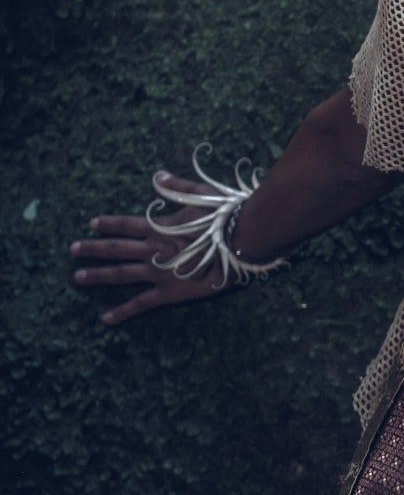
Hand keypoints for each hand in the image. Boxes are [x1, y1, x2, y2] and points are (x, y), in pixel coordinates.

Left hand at [69, 172, 231, 326]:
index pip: (126, 224)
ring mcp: (157, 272)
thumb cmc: (224, 217)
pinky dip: (122, 312)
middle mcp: (152, 249)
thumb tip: (158, 176)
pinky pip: (140, 304)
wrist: (240, 243)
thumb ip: (177, 187)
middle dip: (92, 248)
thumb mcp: (201, 195)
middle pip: (115, 248)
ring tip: (78, 276)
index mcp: (159, 227)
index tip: (92, 224)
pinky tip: (106, 318)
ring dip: (97, 275)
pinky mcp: (167, 292)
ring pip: (119, 274)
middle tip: (72, 249)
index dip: (108, 224)